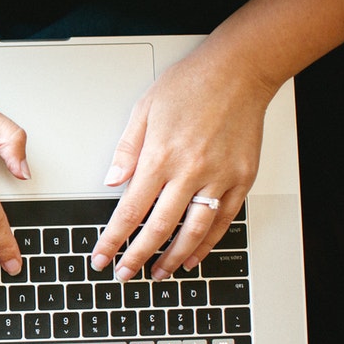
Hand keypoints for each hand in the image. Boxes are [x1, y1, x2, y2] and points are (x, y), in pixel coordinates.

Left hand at [91, 49, 275, 280]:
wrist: (239, 70)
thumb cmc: (190, 84)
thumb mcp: (144, 110)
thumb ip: (126, 150)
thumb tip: (112, 181)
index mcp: (160, 156)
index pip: (130, 210)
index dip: (113, 239)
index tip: (102, 256)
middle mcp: (190, 171)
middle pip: (159, 227)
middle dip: (138, 256)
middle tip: (124, 273)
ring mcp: (219, 177)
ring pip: (194, 230)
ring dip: (174, 257)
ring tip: (158, 273)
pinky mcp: (242, 178)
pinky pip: (224, 219)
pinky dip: (208, 242)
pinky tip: (194, 255)